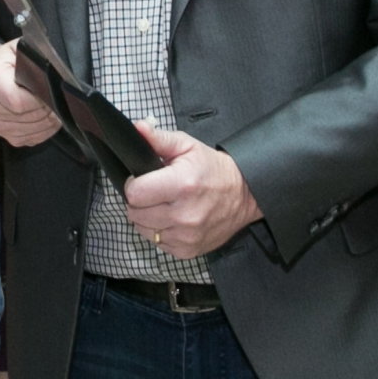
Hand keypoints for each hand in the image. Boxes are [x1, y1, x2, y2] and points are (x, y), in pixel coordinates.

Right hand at [0, 42, 62, 148]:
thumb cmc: (9, 61)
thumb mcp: (19, 48)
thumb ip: (34, 56)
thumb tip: (53, 71)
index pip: (19, 102)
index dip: (41, 99)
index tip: (49, 90)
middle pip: (30, 117)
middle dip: (49, 108)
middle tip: (55, 97)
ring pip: (34, 130)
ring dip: (49, 120)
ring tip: (51, 105)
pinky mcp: (6, 138)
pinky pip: (33, 139)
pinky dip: (45, 130)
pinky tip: (45, 117)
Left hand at [121, 128, 257, 261]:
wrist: (244, 195)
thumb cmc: (214, 170)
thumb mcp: (188, 146)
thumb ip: (159, 139)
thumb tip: (138, 128)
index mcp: (181, 184)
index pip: (134, 193)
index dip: (133, 184)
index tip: (141, 180)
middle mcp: (183, 214)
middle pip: (135, 214)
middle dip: (139, 201)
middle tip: (154, 192)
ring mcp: (186, 235)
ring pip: (143, 230)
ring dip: (147, 218)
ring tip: (163, 205)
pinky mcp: (188, 250)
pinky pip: (158, 243)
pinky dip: (160, 232)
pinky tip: (172, 220)